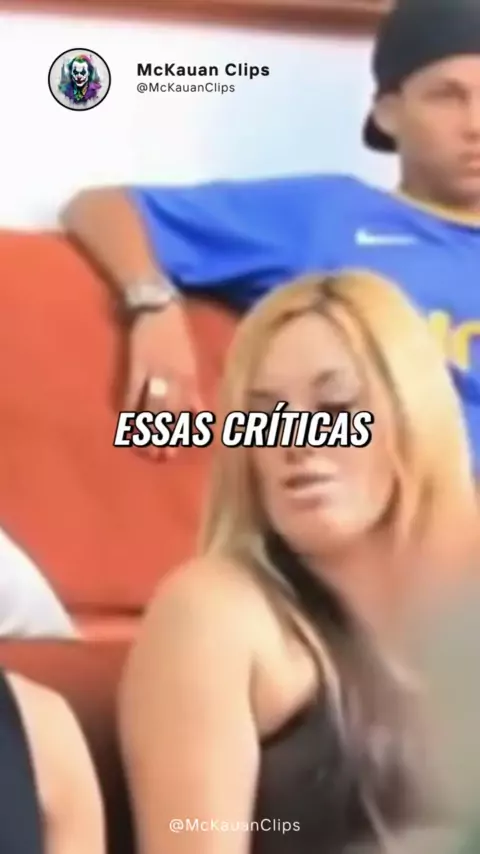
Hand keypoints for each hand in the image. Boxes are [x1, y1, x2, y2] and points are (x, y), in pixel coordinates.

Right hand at [125, 304, 203, 457]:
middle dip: (167, 435)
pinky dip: (129, 407)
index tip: (180, 449)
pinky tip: (126, 421)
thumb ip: (193, 388)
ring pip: (153, 406)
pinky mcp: (136, 364)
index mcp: (190, 376)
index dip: (184, 431)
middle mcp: (176, 376)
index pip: (189, 410)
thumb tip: (199, 415)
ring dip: (150, 428)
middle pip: (172, 412)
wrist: (158, 305)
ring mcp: (155, 371)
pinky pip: (132, 391)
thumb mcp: (191, 360)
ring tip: (146, 447)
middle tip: (162, 456)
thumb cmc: (176, 332)